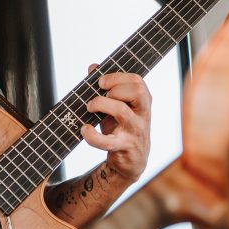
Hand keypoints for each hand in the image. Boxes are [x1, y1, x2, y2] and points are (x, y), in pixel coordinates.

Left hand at [82, 65, 150, 181]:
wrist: (130, 162)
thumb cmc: (122, 128)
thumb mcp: (116, 107)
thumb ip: (106, 87)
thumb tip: (93, 67)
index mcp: (143, 102)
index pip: (137, 81)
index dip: (117, 77)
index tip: (100, 82)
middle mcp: (143, 115)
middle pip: (137, 91)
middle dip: (113, 88)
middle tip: (98, 94)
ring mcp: (135, 131)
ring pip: (121, 111)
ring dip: (101, 104)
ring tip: (89, 108)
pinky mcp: (124, 147)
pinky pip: (107, 141)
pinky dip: (92, 135)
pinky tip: (85, 129)